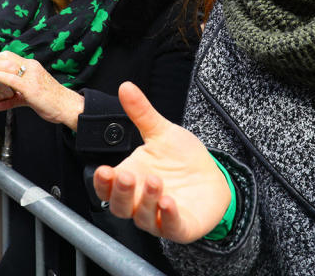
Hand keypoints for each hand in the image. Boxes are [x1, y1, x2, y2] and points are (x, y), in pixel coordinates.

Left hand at [0, 52, 84, 129]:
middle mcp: (31, 67)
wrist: (67, 106)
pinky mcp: (31, 87)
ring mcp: (31, 76)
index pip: (10, 56)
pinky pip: (12, 78)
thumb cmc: (51, 101)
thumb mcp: (28, 98)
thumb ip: (13, 99)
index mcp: (32, 66)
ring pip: (7, 65)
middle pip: (6, 57)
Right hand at [93, 82, 230, 243]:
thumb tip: (126, 87)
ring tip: (154, 180)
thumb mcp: (162, 132)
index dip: (102, 182)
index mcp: (131, 179)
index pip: (106, 187)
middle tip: (125, 175)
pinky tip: (168, 203)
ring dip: (145, 199)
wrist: (212, 177)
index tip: (103, 170)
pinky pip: (169, 227)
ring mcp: (158, 216)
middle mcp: (139, 201)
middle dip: (120, 191)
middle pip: (119, 205)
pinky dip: (167, 216)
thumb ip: (142, 112)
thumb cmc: (182, 159)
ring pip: (142, 216)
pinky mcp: (179, 226)